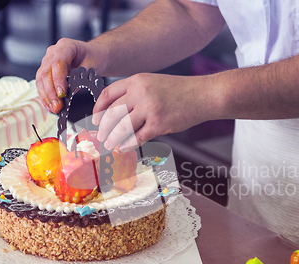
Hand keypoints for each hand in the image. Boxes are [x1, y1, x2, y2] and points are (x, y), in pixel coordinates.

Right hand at [35, 38, 106, 113]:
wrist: (92, 55)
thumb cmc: (93, 57)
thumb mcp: (93, 64)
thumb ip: (84, 76)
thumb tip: (76, 90)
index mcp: (65, 46)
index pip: (58, 63)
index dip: (58, 79)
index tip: (62, 94)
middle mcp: (53, 52)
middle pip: (46, 72)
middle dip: (51, 92)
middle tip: (58, 106)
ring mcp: (47, 61)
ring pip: (41, 79)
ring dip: (46, 96)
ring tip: (54, 109)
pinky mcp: (46, 71)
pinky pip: (41, 84)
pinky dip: (45, 96)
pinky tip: (50, 106)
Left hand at [92, 73, 216, 150]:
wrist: (203, 95)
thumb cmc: (180, 91)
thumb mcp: (153, 83)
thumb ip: (135, 93)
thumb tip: (116, 112)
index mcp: (137, 80)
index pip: (108, 94)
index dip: (98, 109)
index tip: (95, 119)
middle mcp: (140, 93)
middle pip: (112, 113)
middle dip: (103, 128)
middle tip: (100, 136)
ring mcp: (150, 109)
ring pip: (122, 128)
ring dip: (113, 139)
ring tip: (109, 145)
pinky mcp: (159, 124)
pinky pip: (138, 137)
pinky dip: (128, 144)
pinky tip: (124, 147)